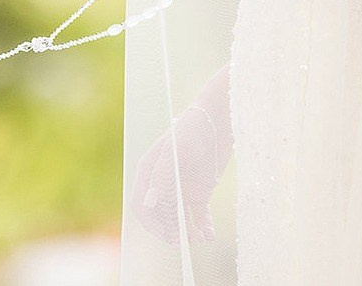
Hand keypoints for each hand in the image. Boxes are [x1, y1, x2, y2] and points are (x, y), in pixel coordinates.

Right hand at [130, 103, 226, 243]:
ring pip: (179, 219)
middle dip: (170, 231)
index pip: (142, 205)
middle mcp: (162, 184)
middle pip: (160, 216)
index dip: (151, 222)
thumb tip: (149, 203)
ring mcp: (181, 190)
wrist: (219, 120)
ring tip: (200, 238)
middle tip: (184, 241)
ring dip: (187, 232)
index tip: (165, 234)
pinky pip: (198, 216)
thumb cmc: (193, 129)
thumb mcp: (176, 150)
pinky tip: (209, 235)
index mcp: (149, 172)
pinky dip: (203, 227)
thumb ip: (162, 176)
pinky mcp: (199, 192)